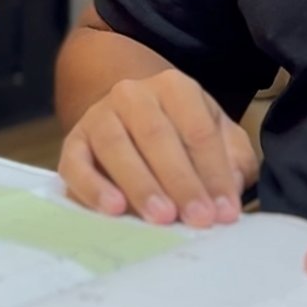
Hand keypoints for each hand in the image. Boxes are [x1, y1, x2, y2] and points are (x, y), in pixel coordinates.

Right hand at [58, 70, 257, 228]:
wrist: (129, 122)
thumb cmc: (180, 136)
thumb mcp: (217, 138)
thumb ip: (233, 161)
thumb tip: (229, 191)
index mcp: (175, 87)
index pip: (199, 130)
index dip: (215, 173)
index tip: (225, 212)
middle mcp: (133, 94)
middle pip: (157, 136)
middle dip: (181, 182)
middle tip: (198, 218)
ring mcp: (98, 115)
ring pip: (116, 147)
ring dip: (141, 185)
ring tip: (162, 217)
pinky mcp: (73, 142)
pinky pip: (76, 163)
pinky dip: (93, 187)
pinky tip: (114, 208)